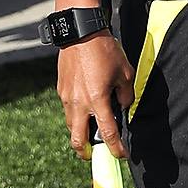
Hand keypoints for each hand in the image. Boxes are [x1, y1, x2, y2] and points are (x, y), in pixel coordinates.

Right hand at [58, 33, 135, 159]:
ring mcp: (66, 97)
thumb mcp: (125, 72)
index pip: (108, 133)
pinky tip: (87, 107)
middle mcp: (79, 103)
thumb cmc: (106, 51)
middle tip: (96, 154)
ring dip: (81, 132)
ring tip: (92, 130)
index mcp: (97, 100)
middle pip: (78, 140)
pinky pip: (68, 109)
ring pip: (71, 125)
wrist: (81, 33)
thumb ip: (126, 95)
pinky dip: (77, 115)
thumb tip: (123, 108)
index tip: (121, 155)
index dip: (116, 148)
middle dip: (86, 152)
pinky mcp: (61, 90)